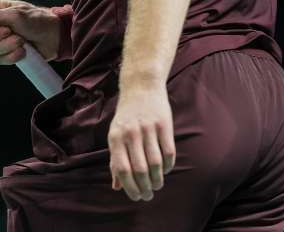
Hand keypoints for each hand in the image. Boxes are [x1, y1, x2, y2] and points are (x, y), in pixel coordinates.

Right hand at [0, 0, 60, 62]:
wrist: (55, 37)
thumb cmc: (37, 19)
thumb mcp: (16, 14)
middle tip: (9, 30)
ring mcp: (0, 40)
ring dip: (6, 46)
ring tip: (21, 40)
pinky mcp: (8, 54)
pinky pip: (0, 60)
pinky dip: (12, 56)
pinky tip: (23, 50)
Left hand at [107, 84, 175, 201]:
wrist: (141, 87)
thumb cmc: (126, 116)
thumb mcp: (115, 134)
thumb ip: (115, 160)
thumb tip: (116, 186)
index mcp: (116, 137)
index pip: (122, 169)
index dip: (130, 187)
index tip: (136, 197)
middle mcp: (131, 133)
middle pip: (140, 169)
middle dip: (145, 187)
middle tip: (149, 195)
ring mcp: (148, 128)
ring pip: (155, 162)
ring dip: (157, 179)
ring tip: (157, 185)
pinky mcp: (163, 124)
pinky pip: (168, 151)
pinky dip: (168, 165)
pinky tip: (165, 170)